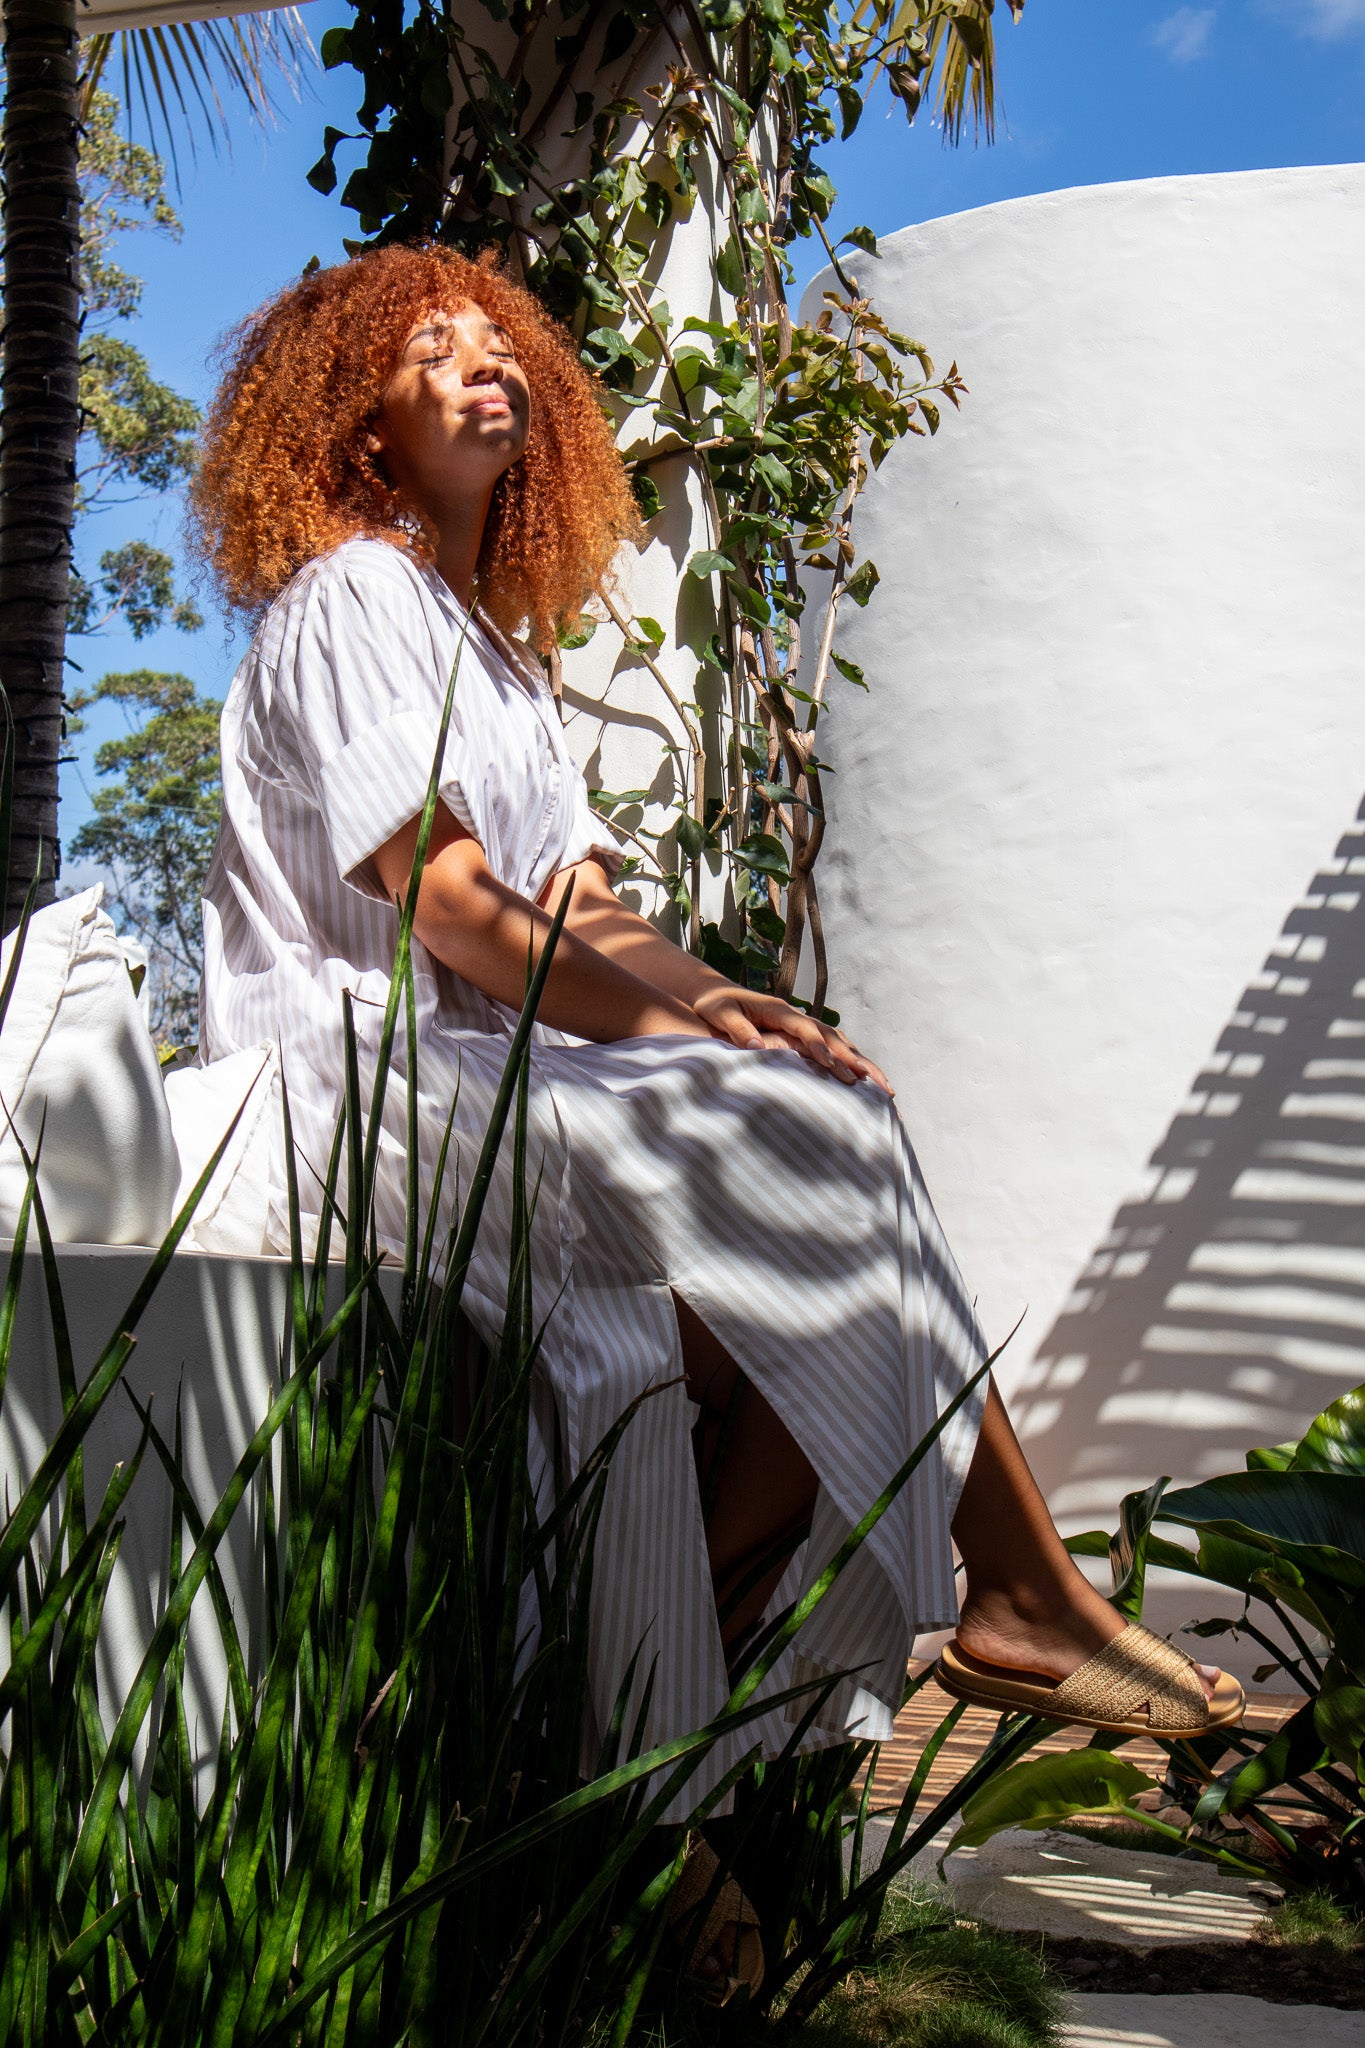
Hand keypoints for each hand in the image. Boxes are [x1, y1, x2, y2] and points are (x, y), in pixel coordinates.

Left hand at [691, 985, 893, 1094]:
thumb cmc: (715, 1004)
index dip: (822, 1049)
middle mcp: (796, 1016)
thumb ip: (738, 1029)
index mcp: (779, 1011)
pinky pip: (832, 1046)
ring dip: (861, 1062)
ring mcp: (801, 1024)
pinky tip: (862, 1077)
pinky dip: (849, 1060)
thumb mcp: (720, 1014)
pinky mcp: (800, 1033)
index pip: (807, 1031)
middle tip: (880, 1083)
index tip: (837, 1069)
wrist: (715, 992)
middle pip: (834, 1038)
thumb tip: (757, 1046)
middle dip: (857, 1060)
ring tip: (884, 1086)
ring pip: (839, 1042)